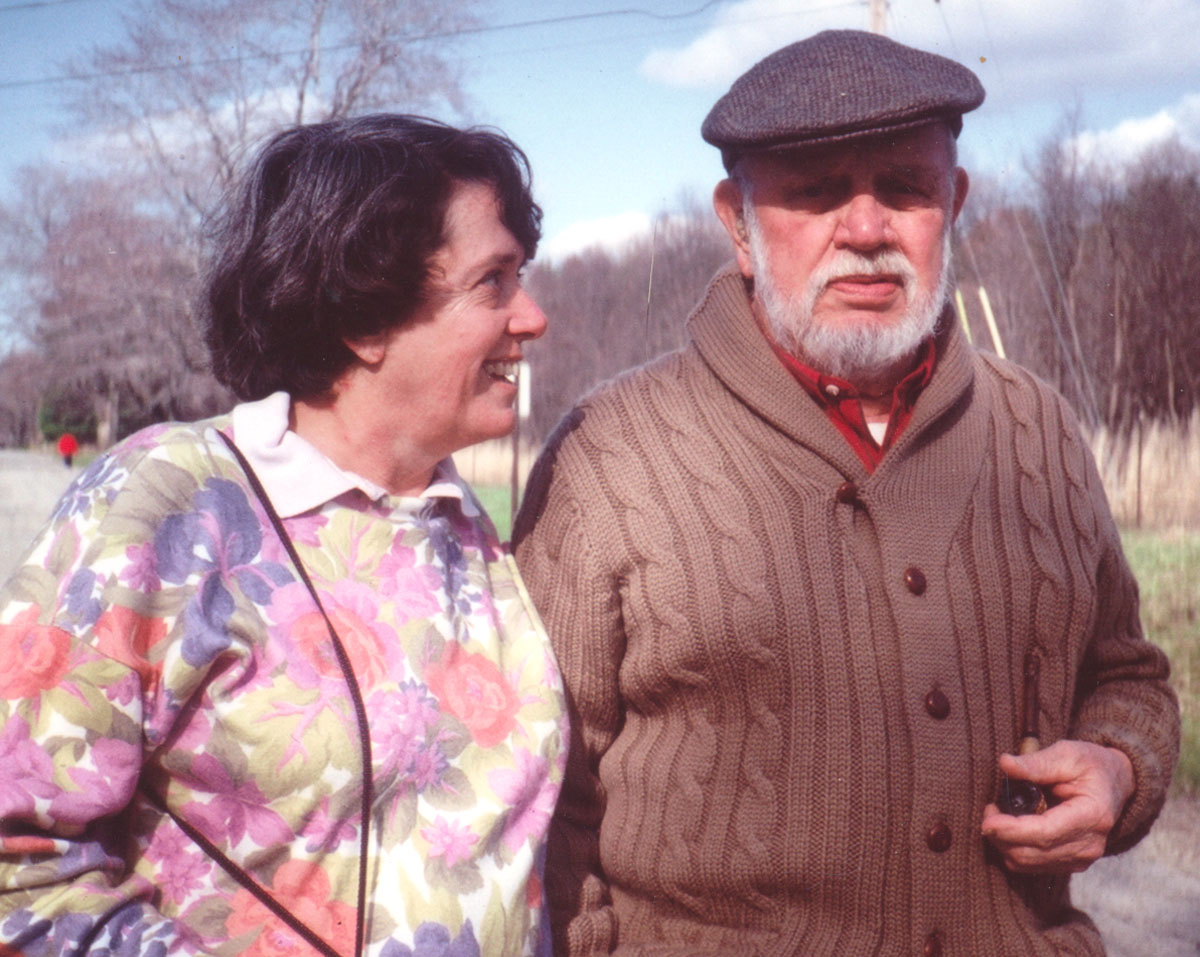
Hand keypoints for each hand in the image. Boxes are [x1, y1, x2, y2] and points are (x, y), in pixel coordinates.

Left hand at [980, 740, 1133, 873]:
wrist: (1114, 783)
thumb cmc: (1091, 766)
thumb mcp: (1067, 754)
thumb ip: (1037, 763)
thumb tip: (1005, 763)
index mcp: (1092, 816)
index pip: (1045, 833)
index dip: (1012, 830)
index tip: (987, 820)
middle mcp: (1089, 845)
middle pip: (1032, 853)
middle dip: (1001, 836)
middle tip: (990, 809)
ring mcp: (1081, 858)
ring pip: (1028, 864)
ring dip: (1003, 843)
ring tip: (999, 814)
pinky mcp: (1071, 863)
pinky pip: (1032, 865)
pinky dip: (1013, 849)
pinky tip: (1010, 827)